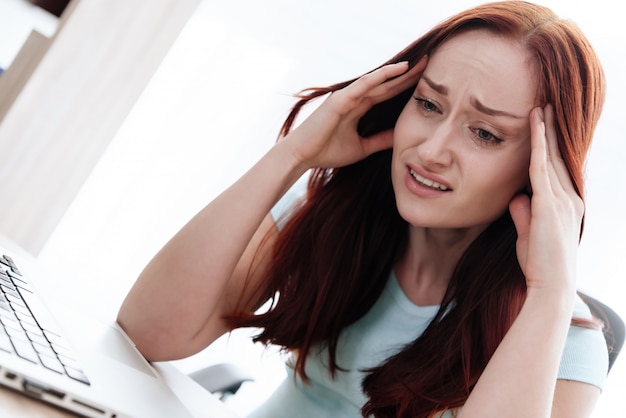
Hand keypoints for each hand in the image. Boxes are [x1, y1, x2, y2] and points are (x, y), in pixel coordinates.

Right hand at [283, 57, 427, 168]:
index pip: (387, 93)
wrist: (301, 156)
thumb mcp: (361, 148)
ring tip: (421, 63)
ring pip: (379, 80)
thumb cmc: (325, 152)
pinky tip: (398, 69)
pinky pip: (365, 84)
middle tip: (430, 64)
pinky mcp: (340, 98)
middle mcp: (354, 98)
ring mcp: (347, 96)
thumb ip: (380, 141)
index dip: (406, 86)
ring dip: (400, 71)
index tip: (427, 82)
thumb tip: (400, 137)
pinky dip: (382, 76)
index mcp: (358, 108)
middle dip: (408, 75)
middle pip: (387, 83)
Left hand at [509, 105, 583, 295]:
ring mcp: (562, 200)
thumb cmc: (539, 264)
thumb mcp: (527, 235)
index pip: (555, 169)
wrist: (551, 284)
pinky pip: (540, 167)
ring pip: (550, 157)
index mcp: (566, 205)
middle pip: (556, 157)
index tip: (544, 127)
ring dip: (545, 131)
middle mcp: (569, 198)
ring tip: (541, 107)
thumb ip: (522, 215)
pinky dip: (537, 145)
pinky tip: (535, 126)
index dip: (549, 147)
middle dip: (551, 131)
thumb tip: (516, 197)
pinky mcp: (549, 204)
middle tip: (546, 106)